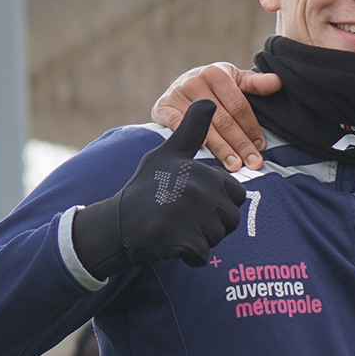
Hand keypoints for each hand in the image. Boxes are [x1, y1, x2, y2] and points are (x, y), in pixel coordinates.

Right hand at [72, 99, 246, 279]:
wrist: (117, 222)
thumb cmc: (147, 187)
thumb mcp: (168, 153)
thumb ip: (192, 129)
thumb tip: (210, 99)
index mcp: (202, 171)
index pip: (236, 196)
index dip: (218, 203)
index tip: (192, 200)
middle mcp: (199, 190)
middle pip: (230, 220)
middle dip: (212, 224)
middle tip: (182, 217)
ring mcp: (191, 216)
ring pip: (217, 238)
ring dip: (200, 239)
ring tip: (175, 227)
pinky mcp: (183, 241)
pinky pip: (202, 256)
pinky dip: (190, 256)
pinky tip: (171, 243)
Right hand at [151, 63, 281, 172]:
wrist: (180, 87)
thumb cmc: (215, 88)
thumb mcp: (236, 82)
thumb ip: (256, 85)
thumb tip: (279, 82)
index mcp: (216, 73)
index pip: (238, 106)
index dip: (251, 128)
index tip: (261, 147)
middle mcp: (195, 80)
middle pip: (223, 119)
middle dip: (240, 143)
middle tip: (253, 163)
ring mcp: (176, 93)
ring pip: (205, 126)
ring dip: (221, 148)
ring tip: (235, 165)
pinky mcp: (162, 107)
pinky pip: (177, 125)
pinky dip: (190, 136)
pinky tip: (202, 150)